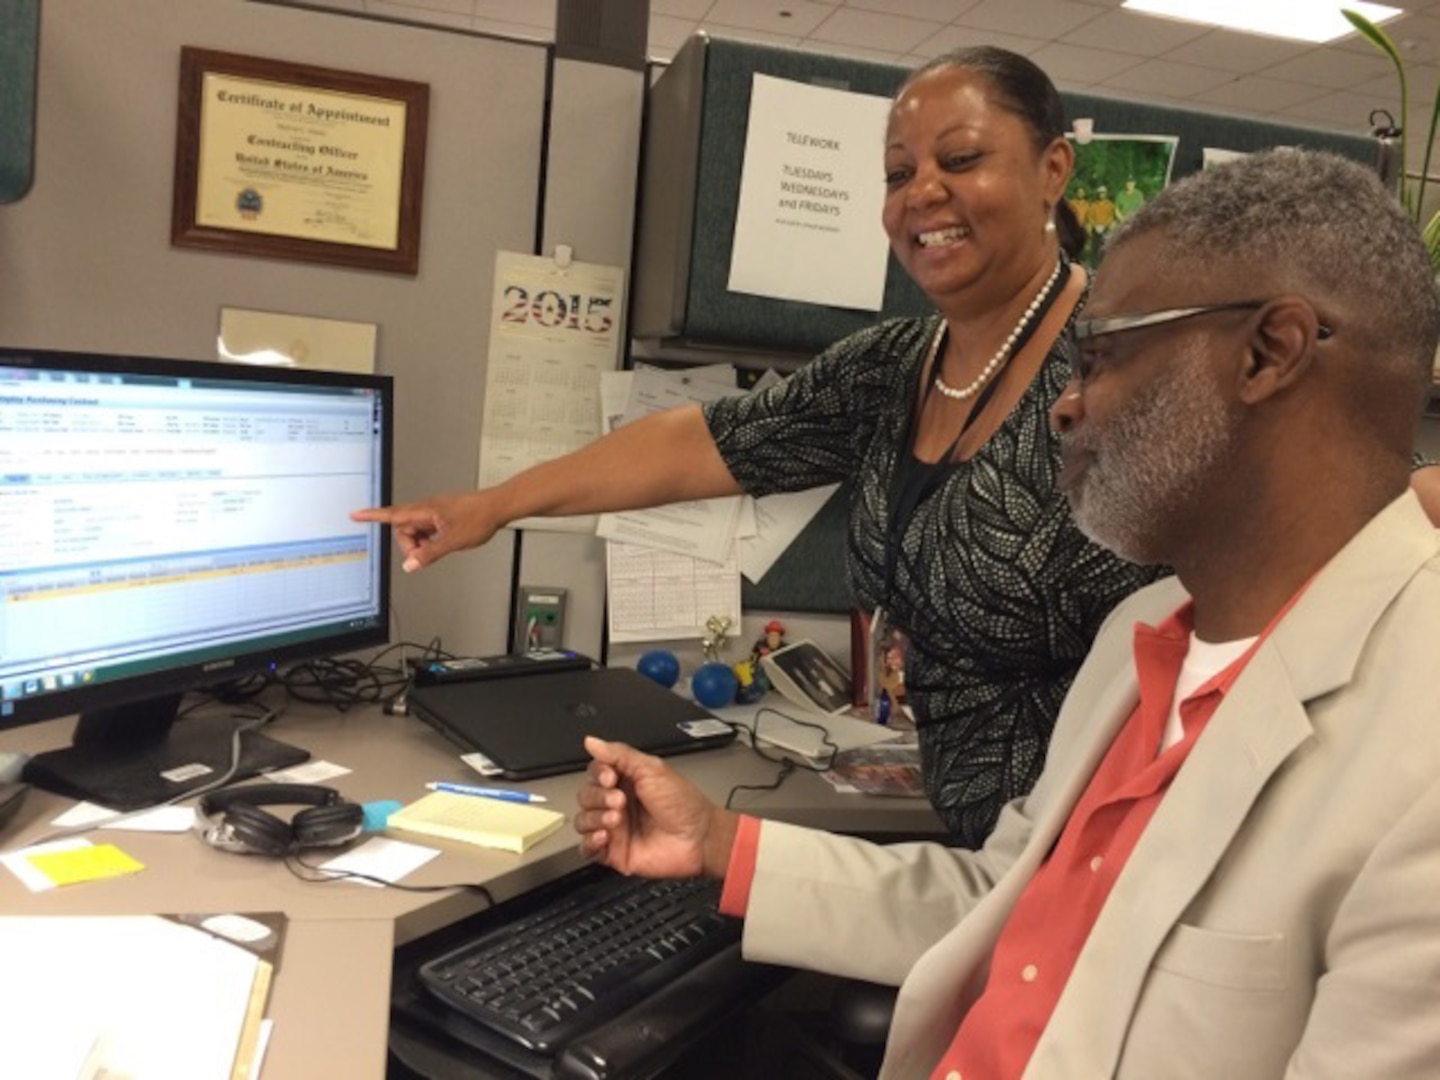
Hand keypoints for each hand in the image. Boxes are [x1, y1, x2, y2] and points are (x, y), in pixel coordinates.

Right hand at [350, 490, 500, 571]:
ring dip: (422, 544)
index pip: (392, 514)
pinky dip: (431, 540)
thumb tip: (410, 564)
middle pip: (404, 529)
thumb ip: (430, 554)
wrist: (498, 507)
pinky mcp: (443, 517)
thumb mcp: (452, 541)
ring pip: (417, 532)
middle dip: (410, 544)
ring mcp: (435, 513)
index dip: (372, 516)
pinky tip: (445, 543)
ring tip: (441, 547)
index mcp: (425, 510)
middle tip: (426, 554)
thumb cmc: (479, 517)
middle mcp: (427, 509)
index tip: (356, 515)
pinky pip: (428, 531)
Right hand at [575, 736, 737, 878]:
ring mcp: (614, 828)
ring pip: (582, 821)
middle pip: (586, 795)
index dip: (597, 774)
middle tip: (620, 799)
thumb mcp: (652, 769)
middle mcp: (617, 803)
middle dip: (598, 796)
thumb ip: (619, 754)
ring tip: (616, 818)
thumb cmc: (683, 804)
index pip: (594, 772)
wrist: (698, 837)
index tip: (610, 777)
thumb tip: (592, 741)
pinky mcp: (614, 852)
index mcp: (625, 781)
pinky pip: (587, 849)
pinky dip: (590, 841)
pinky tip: (604, 835)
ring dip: (595, 817)